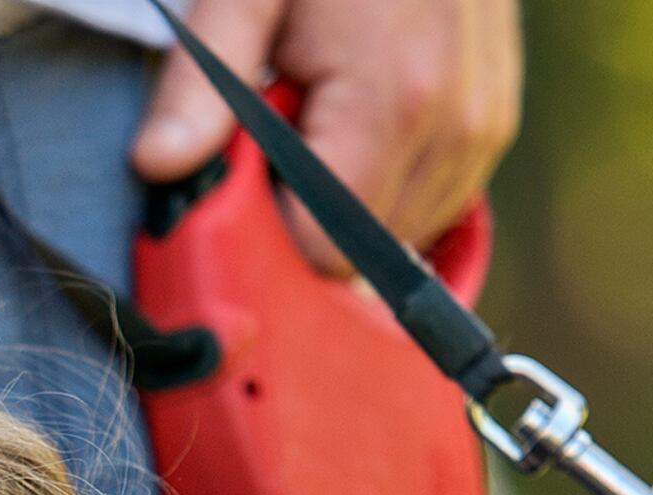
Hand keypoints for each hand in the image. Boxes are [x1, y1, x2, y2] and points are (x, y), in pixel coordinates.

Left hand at [130, 0, 520, 276]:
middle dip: (305, 211)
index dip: (267, 227)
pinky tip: (361, 114)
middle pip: (361, 251)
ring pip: (400, 232)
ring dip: (348, 196)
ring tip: (323, 108)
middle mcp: (453, 127)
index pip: (322, 246)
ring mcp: (484, 126)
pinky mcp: (495, 120)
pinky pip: (434, 196)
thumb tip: (157, 164)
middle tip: (278, 127)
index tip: (238, 179)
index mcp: (391, 103)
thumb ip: (202, 86)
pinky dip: (388, 177)